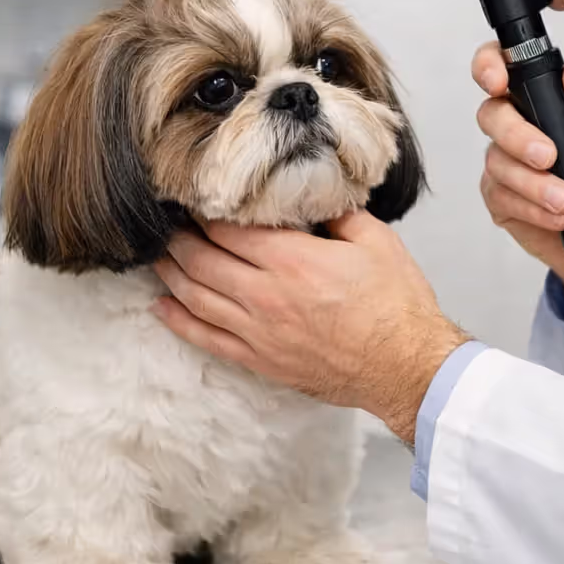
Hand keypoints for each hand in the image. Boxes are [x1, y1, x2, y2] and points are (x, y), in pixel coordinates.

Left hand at [151, 212, 470, 443]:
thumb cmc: (397, 306)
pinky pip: (206, 339)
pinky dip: (178, 321)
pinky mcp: (260, 360)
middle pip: (200, 259)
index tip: (193, 197)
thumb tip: (313, 196)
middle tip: (165, 222)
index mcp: (292, 259)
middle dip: (177, 237)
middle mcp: (265, 295)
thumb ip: (337, 213)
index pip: (227, 228)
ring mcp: (258, 332)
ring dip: (170, 273)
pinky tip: (162, 307)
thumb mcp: (375, 240)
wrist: (406, 367)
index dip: (203, 210)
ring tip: (157, 256)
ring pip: (195, 298)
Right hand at [473, 43, 563, 316]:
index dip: (489, 65)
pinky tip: (558, 217)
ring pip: (496, 161)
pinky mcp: (503, 200)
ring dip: (531, 183)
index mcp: (549, 99)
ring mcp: (508, 163)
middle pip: (491, 114)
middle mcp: (522, 125)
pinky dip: (530, 208)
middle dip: (516, 136)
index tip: (498, 81)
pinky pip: (501, 197)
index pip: (505, 66)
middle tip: (549, 157)